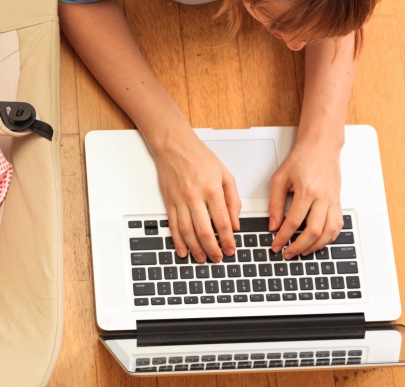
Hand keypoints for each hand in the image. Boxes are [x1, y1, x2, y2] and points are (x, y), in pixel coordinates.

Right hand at [153, 133, 240, 262]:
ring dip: (195, 249)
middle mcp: (194, 196)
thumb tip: (235, 223)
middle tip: (218, 258)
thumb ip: (232, 200)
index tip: (231, 249)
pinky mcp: (169, 202)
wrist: (173, 145)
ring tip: (202, 258)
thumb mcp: (224, 174)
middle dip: (212, 249)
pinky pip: (173, 226)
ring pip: (187, 232)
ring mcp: (179, 200)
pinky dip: (177, 241)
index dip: (228, 240)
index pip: (222, 222)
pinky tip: (183, 250)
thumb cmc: (199, 156)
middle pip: (204, 231)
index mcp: (211, 189)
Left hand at [269, 141, 342, 258]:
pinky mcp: (338, 202)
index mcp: (307, 191)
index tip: (276, 245)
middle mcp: (323, 198)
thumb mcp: (279, 178)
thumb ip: (275, 203)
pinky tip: (318, 241)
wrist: (321, 147)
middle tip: (288, 253)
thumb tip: (273, 225)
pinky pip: (338, 225)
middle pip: (314, 231)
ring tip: (302, 251)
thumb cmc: (301, 159)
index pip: (293, 222)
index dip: (283, 237)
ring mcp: (333, 201)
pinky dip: (329, 238)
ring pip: (329, 232)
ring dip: (315, 246)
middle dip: (299, 246)